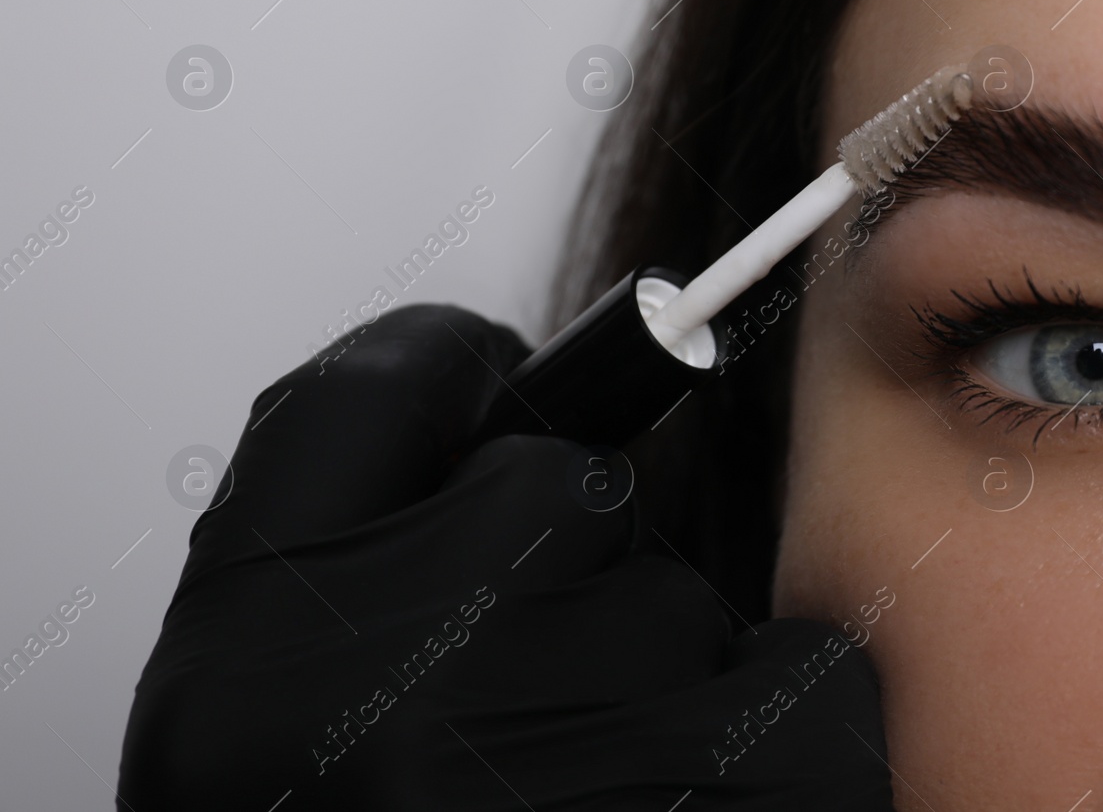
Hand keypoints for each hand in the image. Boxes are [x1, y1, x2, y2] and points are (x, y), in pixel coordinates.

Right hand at [117, 305, 893, 809]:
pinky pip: (809, 676)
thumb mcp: (292, 733)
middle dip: (572, 585)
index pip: (379, 390)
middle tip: (539, 736)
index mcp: (243, 683)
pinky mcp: (747, 798)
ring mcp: (566, 766)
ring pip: (682, 592)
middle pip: (563, 492)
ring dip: (668, 691)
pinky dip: (781, 744)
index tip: (502, 401)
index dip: (458, 382)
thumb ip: (364, 553)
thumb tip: (509, 387)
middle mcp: (379, 718)